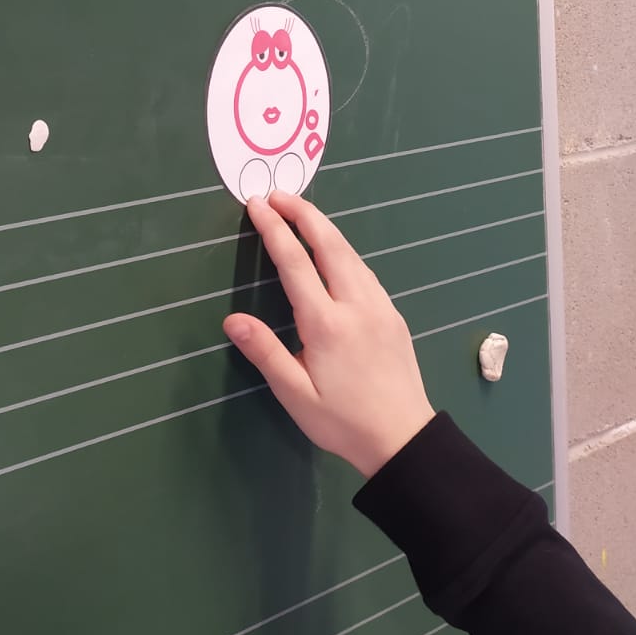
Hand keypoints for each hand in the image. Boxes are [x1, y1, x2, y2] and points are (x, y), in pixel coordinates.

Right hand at [223, 191, 434, 478]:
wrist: (404, 440)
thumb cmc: (342, 421)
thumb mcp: (295, 394)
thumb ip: (264, 352)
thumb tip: (231, 319)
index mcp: (326, 322)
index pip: (294, 262)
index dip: (273, 229)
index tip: (256, 204)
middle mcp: (355, 304)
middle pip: (329, 243)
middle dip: (302, 213)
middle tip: (278, 194)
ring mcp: (379, 306)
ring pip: (351, 253)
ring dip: (325, 228)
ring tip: (301, 214)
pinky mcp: (392, 315)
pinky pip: (365, 270)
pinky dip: (344, 250)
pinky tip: (335, 253)